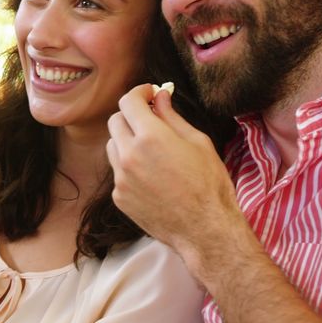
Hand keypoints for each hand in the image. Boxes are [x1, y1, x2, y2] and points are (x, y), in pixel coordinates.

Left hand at [106, 85, 244, 268]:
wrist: (205, 229)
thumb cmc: (209, 185)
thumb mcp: (197, 142)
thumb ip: (172, 117)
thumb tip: (160, 97)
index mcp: (150, 137)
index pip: (128, 101)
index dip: (139, 93)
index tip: (149, 94)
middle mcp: (129, 155)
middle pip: (115, 121)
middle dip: (131, 115)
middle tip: (151, 119)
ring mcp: (121, 178)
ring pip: (112, 146)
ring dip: (127, 140)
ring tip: (151, 150)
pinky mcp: (119, 198)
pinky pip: (118, 172)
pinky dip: (129, 166)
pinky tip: (152, 176)